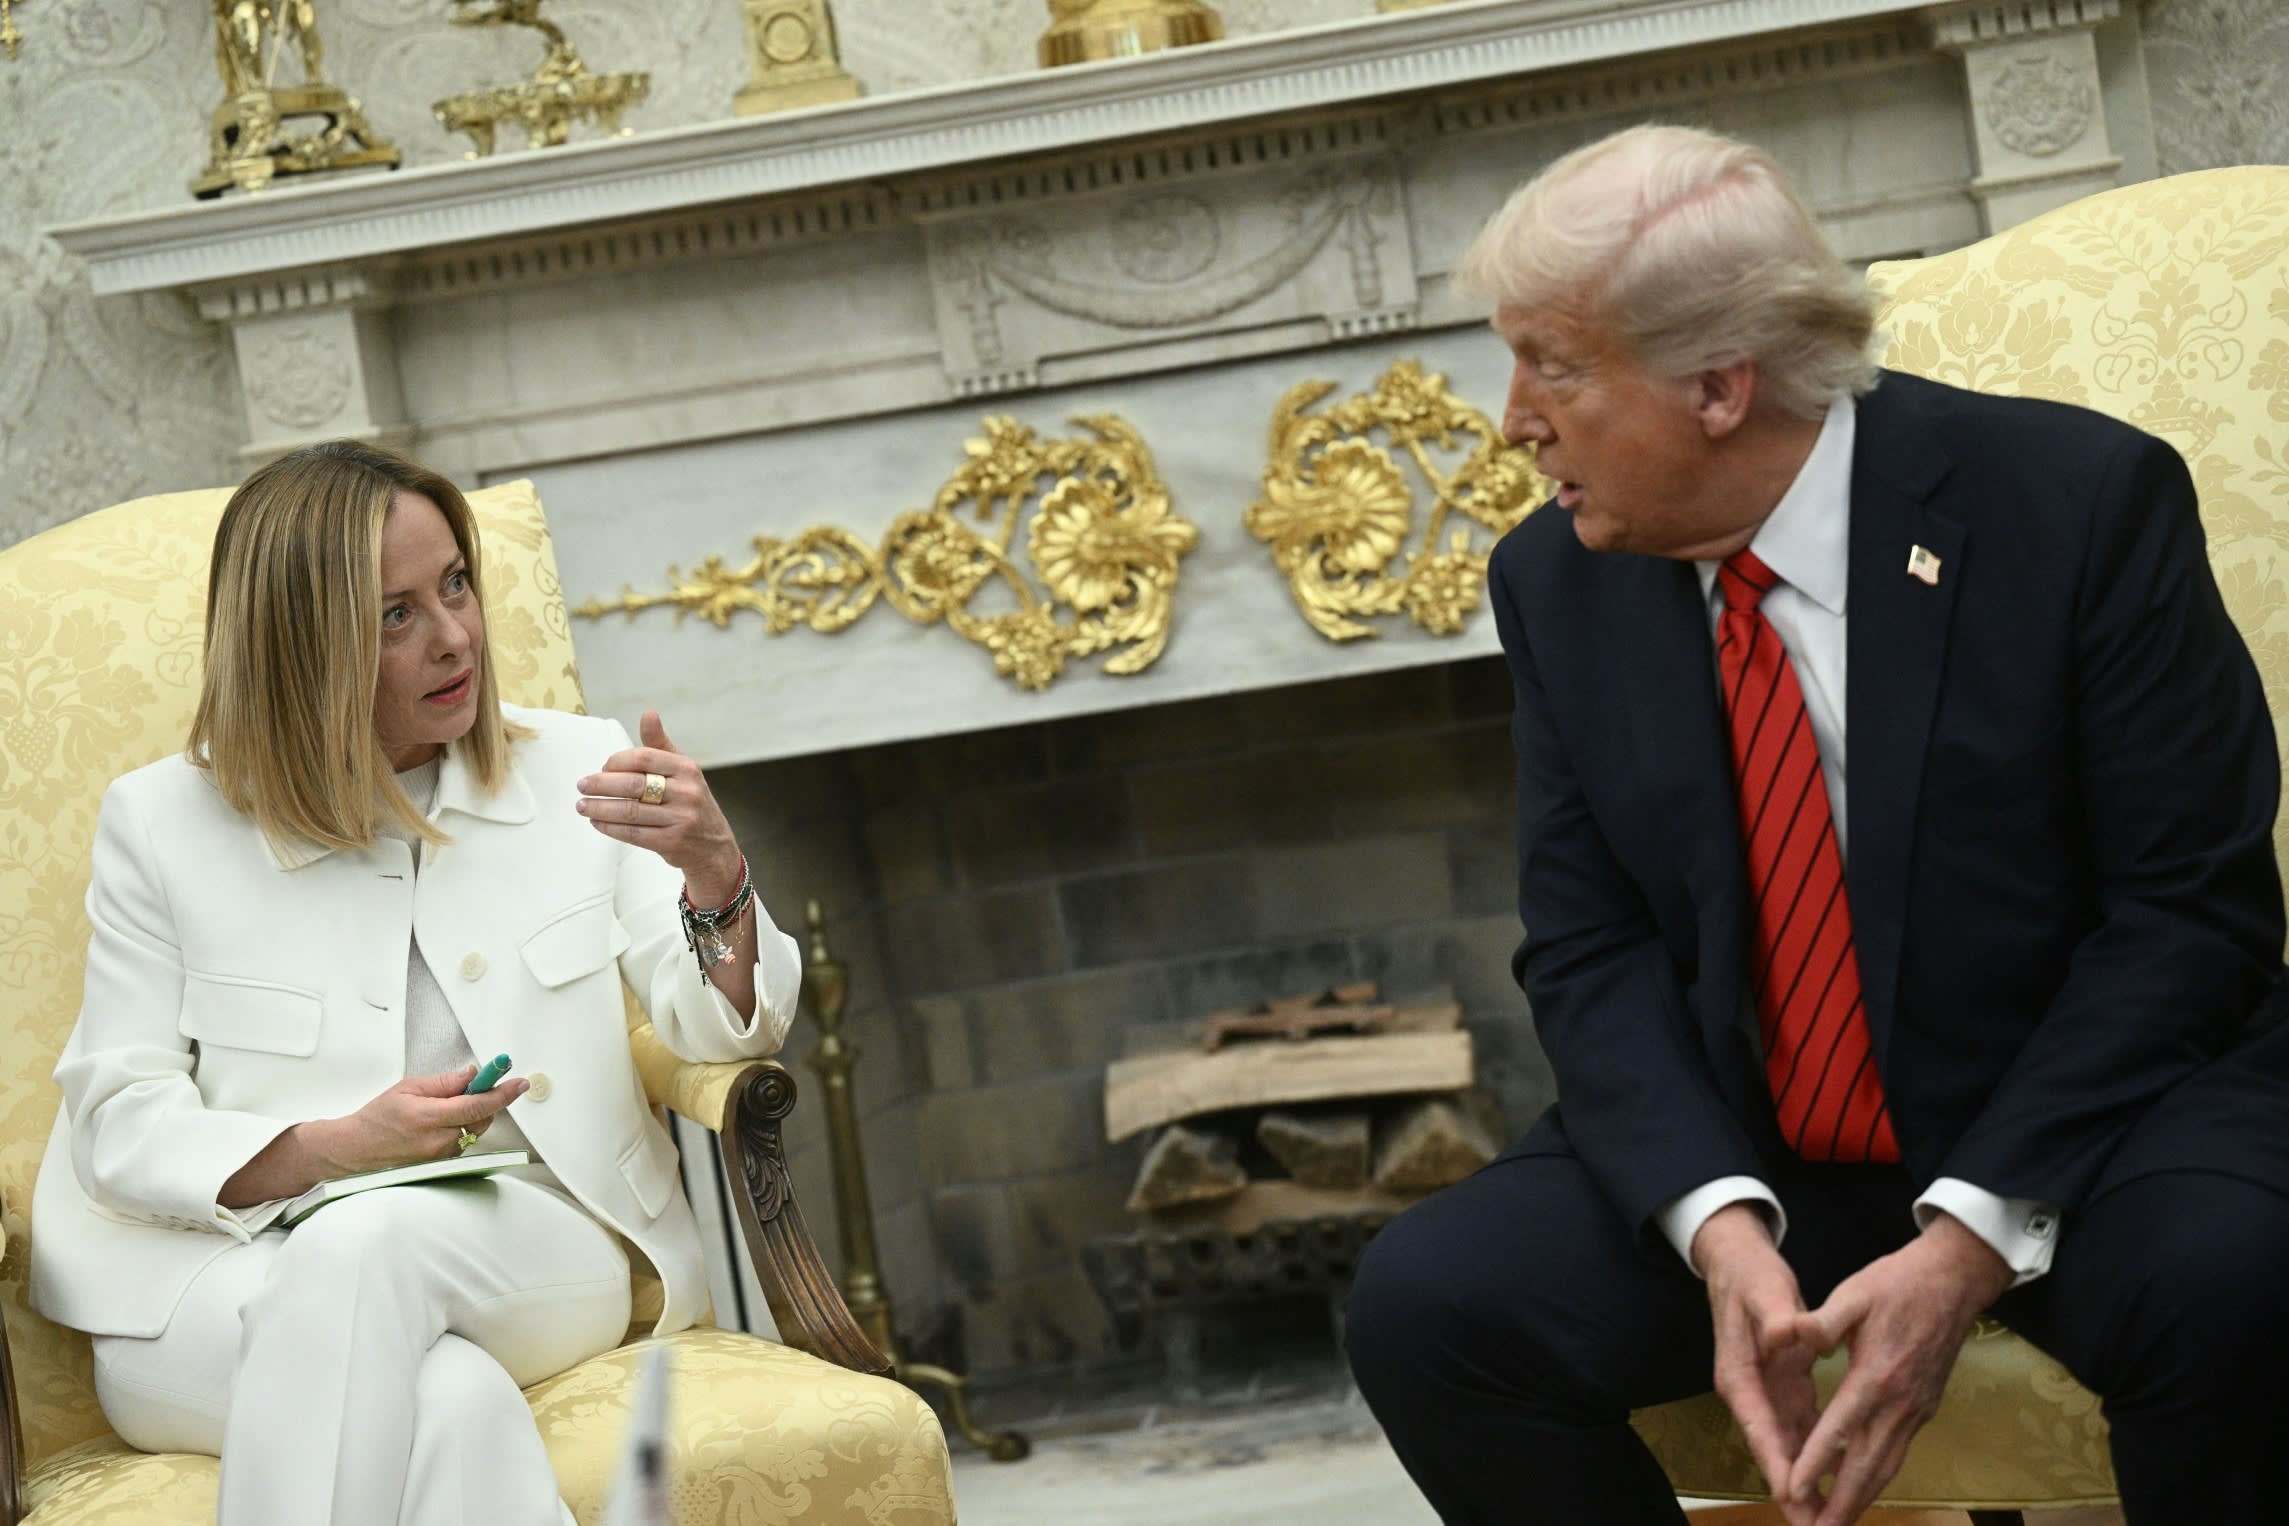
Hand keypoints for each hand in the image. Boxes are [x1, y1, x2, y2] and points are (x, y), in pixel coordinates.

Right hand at [313, 1064, 528, 1175]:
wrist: (355, 1150)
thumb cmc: (378, 1118)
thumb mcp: (408, 1088)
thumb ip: (444, 1082)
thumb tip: (473, 1074)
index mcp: (428, 1118)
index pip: (477, 1105)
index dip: (502, 1093)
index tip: (519, 1082)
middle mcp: (438, 1142)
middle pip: (482, 1118)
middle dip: (487, 1100)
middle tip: (477, 1085)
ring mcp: (441, 1157)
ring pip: (475, 1130)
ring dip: (474, 1114)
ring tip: (448, 1106)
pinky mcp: (442, 1165)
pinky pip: (464, 1142)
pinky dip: (463, 1127)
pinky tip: (444, 1122)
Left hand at [577, 711, 742, 904]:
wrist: (713, 846)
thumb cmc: (691, 803)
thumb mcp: (682, 771)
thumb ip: (660, 745)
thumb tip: (648, 714)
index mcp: (687, 769)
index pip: (643, 758)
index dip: (616, 762)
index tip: (602, 768)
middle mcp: (687, 792)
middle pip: (632, 785)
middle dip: (601, 785)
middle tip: (582, 786)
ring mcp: (681, 818)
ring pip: (629, 811)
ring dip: (599, 808)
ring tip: (583, 806)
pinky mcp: (672, 842)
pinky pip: (632, 833)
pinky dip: (609, 828)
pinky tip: (598, 822)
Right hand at [1696, 1203, 1821, 1523]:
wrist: (1738, 1261)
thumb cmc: (1750, 1276)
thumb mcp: (1764, 1291)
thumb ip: (1776, 1317)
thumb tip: (1783, 1336)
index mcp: (1739, 1375)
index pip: (1759, 1428)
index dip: (1778, 1464)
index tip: (1793, 1496)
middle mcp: (1750, 1392)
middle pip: (1773, 1450)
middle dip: (1794, 1491)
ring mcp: (1766, 1393)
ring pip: (1790, 1447)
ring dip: (1808, 1482)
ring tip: (1830, 1517)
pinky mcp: (1783, 1386)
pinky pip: (1803, 1429)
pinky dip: (1820, 1455)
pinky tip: (1840, 1476)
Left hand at [1782, 1214, 2013, 1524]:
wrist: (1955, 1281)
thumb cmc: (1899, 1283)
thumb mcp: (1855, 1293)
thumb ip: (1822, 1321)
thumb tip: (1792, 1335)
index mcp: (1876, 1377)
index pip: (1839, 1430)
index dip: (1815, 1464)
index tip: (1793, 1490)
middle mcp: (1899, 1403)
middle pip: (1867, 1465)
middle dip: (1843, 1503)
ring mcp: (1916, 1410)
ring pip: (1887, 1466)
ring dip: (1862, 1498)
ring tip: (1837, 1524)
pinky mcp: (1924, 1408)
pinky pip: (1897, 1452)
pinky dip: (1877, 1477)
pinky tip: (1862, 1487)